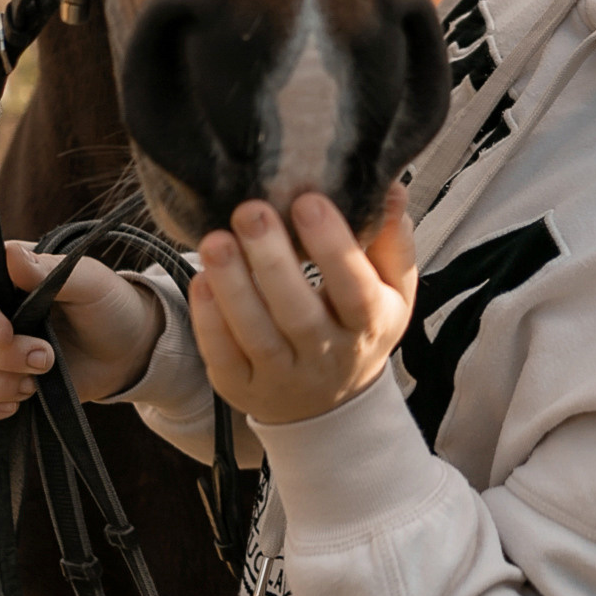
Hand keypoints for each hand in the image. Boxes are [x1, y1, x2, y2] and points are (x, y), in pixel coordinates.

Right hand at [0, 242, 160, 423]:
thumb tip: (10, 254)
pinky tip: (17, 405)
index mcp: (2, 276)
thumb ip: (49, 271)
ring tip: (35, 384)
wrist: (125, 353)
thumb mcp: (90, 283)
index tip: (5, 333)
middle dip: (3, 357)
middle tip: (47, 358)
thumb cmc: (107, 306)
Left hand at [188, 191, 415, 426]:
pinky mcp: (243, 387)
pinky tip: (202, 282)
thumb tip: (391, 189)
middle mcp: (328, 355)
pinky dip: (210, 320)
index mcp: (370, 324)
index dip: (334, 248)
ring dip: (233, 286)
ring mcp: (284, 376)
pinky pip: (224, 357)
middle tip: (250, 211)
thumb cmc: (358, 329)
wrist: (333, 406)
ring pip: (257, 335)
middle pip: (299, 314)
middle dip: (272, 260)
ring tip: (216, 240)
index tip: (307, 201)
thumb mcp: (392, 291)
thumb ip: (391, 241)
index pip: (356, 290)